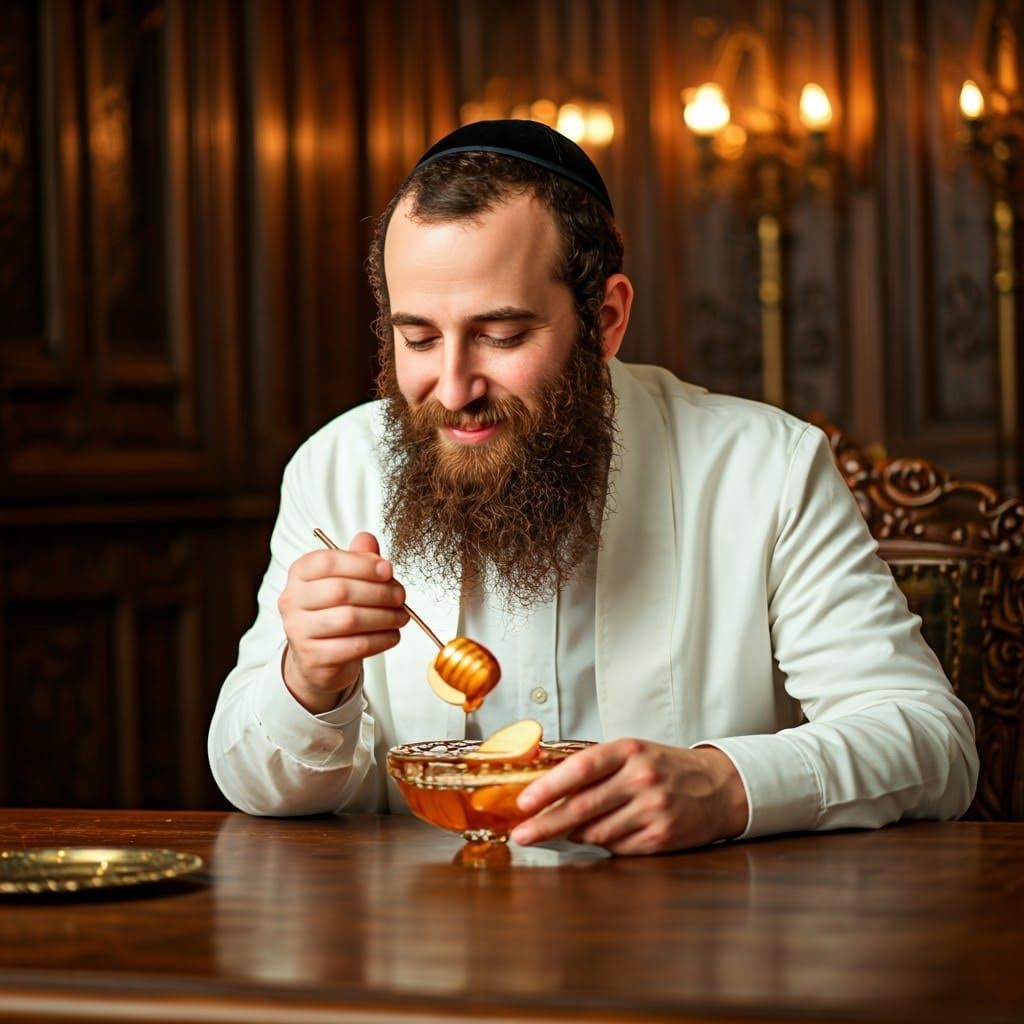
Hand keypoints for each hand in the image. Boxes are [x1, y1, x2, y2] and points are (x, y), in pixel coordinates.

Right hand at [278, 531, 407, 713]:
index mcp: (300, 573)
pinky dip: (380, 640)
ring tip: (401, 616)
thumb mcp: (345, 579)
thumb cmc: (334, 610)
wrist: (317, 656)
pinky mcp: (313, 657)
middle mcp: (292, 600)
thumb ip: (357, 558)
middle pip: (341, 591)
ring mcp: (299, 631)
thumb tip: (367, 540)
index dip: (362, 564)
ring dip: (384, 617)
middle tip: (401, 596)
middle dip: (379, 592)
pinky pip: (354, 646)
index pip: (328, 562)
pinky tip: (393, 634)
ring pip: (349, 620)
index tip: (388, 570)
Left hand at [509, 740, 747, 854]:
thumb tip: (546, 790)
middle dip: (545, 824)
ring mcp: (653, 809)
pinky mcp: (661, 837)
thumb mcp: (631, 753)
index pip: (580, 769)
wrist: (718, 787)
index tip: (524, 803)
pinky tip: (606, 834)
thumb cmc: (665, 767)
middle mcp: (642, 778)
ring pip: (595, 832)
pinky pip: (616, 847)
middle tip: (522, 834)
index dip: (548, 788)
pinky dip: (603, 844)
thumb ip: (594, 767)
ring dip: (575, 835)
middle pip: (581, 807)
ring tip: (569, 830)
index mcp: (629, 751)